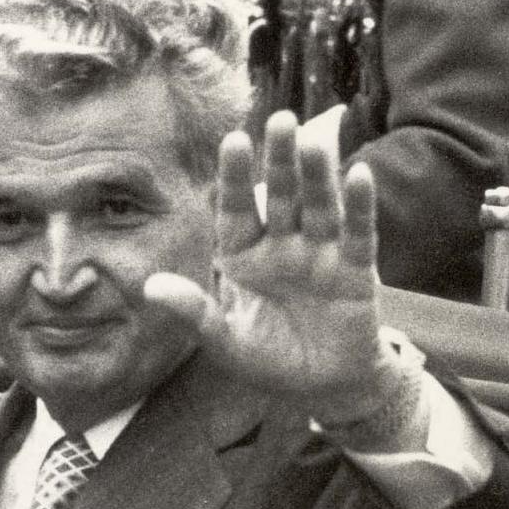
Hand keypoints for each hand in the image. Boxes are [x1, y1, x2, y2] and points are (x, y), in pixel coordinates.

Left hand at [142, 112, 426, 448]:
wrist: (325, 389)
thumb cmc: (270, 361)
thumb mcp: (227, 343)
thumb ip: (195, 313)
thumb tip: (149, 286)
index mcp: (244, 255)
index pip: (238, 208)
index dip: (236, 176)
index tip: (234, 139)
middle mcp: (282, 245)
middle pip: (282, 195)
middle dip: (280, 160)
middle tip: (281, 119)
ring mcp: (320, 254)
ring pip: (318, 206)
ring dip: (318, 174)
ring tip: (315, 139)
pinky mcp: (356, 272)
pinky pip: (358, 234)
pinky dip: (358, 207)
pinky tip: (358, 175)